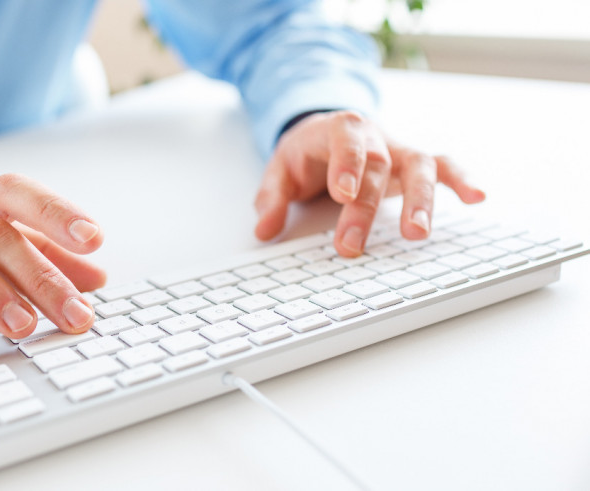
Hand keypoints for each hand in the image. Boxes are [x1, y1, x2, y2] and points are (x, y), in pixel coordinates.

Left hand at [254, 111, 484, 253]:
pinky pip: (444, 166)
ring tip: (416, 233)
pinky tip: (477, 198)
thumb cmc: (307, 153)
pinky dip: (461, 180)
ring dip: (420, 198)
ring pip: (418, 164)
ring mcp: (398, 149)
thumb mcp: (280, 168)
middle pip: (377, 165)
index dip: (347, 164)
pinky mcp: (414, 163)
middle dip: (366, 207)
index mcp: (338, 129)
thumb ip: (271, 197)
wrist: (326, 131)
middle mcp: (374, 136)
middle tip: (352, 244)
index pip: (346, 140)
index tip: (343, 193)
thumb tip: (264, 229)